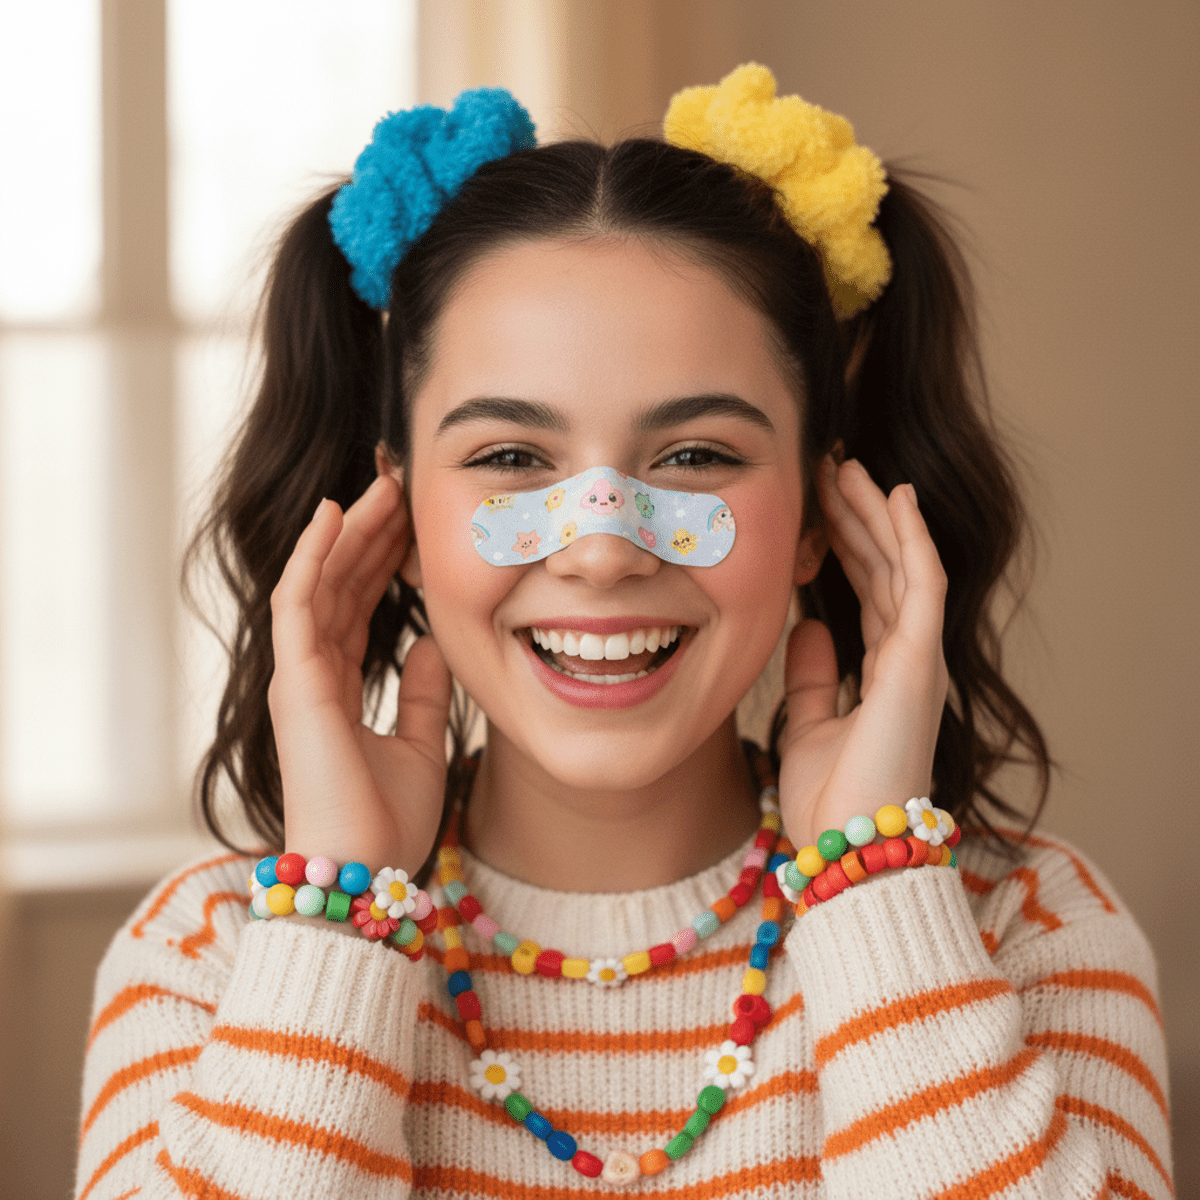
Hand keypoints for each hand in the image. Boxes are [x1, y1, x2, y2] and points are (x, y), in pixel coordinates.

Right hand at [267, 474, 451, 875]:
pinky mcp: (295, 681)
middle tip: (398, 484)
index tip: (410, 520)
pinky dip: (315, 555)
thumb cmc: (387, 822)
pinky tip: (335, 514)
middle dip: (369, 532)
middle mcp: (311, 674)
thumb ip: (421, 693)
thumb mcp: (420, 744)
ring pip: (320, 581)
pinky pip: (300, 602)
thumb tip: (431, 643)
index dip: (380, 559)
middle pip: (338, 584)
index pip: (356, 604)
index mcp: (335, 686)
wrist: (365, 873)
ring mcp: (298, 675)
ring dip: (349, 531)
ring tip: (380, 484)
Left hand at [777, 458, 948, 849]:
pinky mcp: (921, 661)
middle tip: (830, 468)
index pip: (868, 591)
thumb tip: (808, 626)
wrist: (850, 852)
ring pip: (901, 564)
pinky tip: (893, 497)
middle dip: (857, 516)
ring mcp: (920, 657)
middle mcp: (909, 659)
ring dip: (875, 513)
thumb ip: (815, 675)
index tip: (819, 505)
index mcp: (885, 673)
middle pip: (884, 568)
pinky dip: (910, 537)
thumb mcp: (810, 725)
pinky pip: (920, 583)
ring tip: (849, 467)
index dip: (846, 545)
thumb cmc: (833, 803)